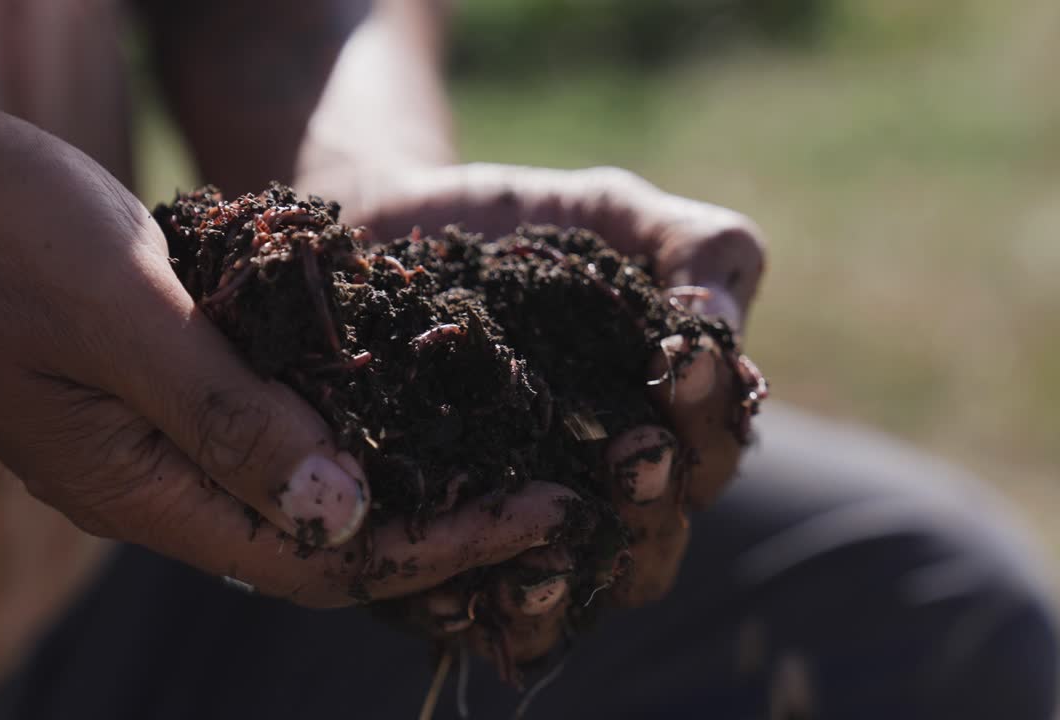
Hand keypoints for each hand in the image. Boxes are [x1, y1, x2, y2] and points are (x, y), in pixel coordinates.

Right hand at [0, 95, 576, 608]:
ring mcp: (156, 444)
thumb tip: (345, 513)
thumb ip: (224, 415)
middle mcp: (157, 487)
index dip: (440, 542)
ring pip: (305, 489)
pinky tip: (408, 393)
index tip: (542, 507)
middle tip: (553, 487)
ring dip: (405, 477)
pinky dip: (349, 423)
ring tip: (507, 452)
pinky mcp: (160, 392)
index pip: (322, 557)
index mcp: (142, 489)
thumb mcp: (116, 309)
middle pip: (325, 541)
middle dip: (442, 523)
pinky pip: (272, 431)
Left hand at [345, 163, 766, 665]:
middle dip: (650, 506)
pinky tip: (447, 581)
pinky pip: (449, 605)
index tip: (679, 363)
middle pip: (646, 548)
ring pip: (558, 599)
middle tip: (634, 452)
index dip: (707, 417)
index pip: (709, 454)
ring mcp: (508, 532)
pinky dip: (455, 605)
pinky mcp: (427, 545)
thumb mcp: (613, 214)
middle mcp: (591, 498)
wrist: (386, 229)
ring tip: (547, 558)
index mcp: (656, 433)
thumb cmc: (516, 227)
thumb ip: (697, 249)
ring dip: (562, 587)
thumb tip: (718, 332)